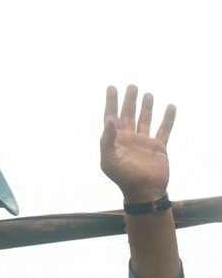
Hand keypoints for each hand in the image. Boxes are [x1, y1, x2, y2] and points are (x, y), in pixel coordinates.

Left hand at [100, 85, 174, 202]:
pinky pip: (164, 129)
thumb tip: (109, 120)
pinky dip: (168, 118)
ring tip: (147, 93)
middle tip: (131, 86)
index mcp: (115, 142)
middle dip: (129, 100)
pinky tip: (170, 107)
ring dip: (146, 107)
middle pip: (128, 115)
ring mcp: (144, 143)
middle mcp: (129, 140)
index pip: (111, 117)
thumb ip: (107, 141)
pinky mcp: (158, 147)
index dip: (111, 102)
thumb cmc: (124, 178)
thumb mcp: (109, 161)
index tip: (111, 87)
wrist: (144, 192)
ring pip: (145, 120)